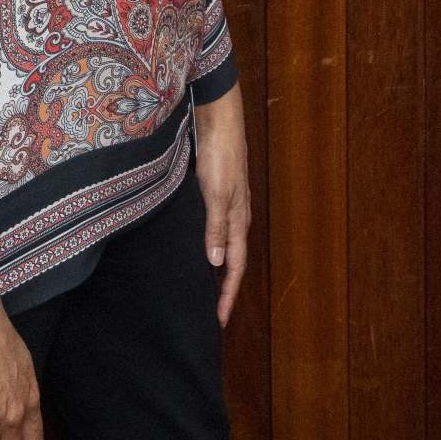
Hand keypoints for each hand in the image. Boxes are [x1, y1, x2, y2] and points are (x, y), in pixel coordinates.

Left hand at [194, 88, 250, 325]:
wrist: (221, 119)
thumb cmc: (219, 155)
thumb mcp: (215, 192)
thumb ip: (215, 227)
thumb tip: (216, 263)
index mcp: (238, 220)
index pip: (234, 267)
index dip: (227, 294)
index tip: (220, 320)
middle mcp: (237, 216)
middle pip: (233, 261)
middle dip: (225, 288)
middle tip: (215, 313)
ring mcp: (231, 205)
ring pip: (227, 246)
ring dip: (219, 270)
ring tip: (207, 289)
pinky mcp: (221, 194)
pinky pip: (220, 231)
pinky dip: (213, 247)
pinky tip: (201, 249)